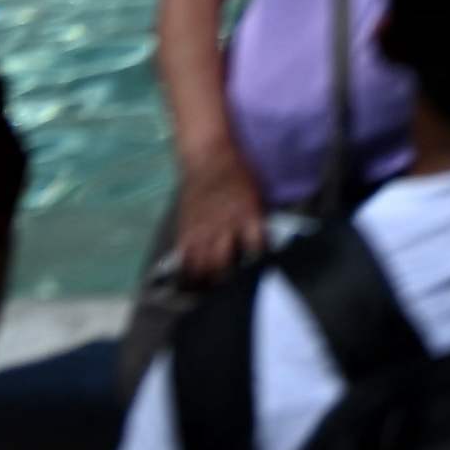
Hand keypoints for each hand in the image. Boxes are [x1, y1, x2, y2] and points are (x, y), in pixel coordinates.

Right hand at [169, 148, 272, 280]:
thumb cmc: (238, 175)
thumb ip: (257, 222)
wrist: (208, 156)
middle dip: (228, 282)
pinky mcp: (185, 230)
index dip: (260, 266)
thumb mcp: (256, 196)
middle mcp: (224, 226)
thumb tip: (265, 246)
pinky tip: (192, 283)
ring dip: (207, 282)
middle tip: (233, 292)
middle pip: (223, 265)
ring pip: (201, 267)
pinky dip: (188, 273)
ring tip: (211, 293)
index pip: (257, 248)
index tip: (262, 278)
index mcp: (248, 215)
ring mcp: (201, 230)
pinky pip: (183, 259)